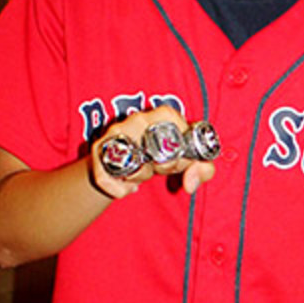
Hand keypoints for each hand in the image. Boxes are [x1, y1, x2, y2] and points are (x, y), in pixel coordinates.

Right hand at [89, 106, 215, 199]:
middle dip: (159, 169)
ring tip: (143, 173)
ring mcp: (117, 130)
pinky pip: (106, 176)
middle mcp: (140, 117)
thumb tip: (189, 185)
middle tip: (159, 170)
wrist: (133, 156)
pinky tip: (128, 186)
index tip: (176, 163)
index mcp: (165, 114)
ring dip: (139, 177)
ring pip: (131, 164)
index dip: (179, 160)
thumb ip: (204, 169)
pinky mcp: (100, 147)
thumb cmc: (167, 153)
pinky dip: (118, 188)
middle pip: (154, 153)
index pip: (177, 142)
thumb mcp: (190, 159)